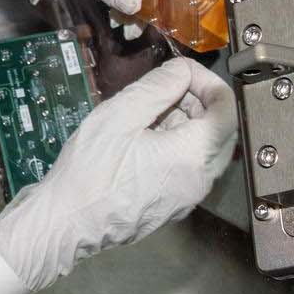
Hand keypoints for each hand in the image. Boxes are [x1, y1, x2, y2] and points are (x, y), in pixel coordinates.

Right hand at [0, 57, 237, 289]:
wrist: (67, 223)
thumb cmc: (90, 170)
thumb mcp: (118, 116)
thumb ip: (157, 88)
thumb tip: (181, 71)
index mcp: (192, 156)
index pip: (227, 110)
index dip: (208, 82)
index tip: (179, 72)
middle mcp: (200, 180)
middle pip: (221, 131)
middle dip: (199, 101)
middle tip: (164, 88)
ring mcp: (188, 197)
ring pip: (205, 150)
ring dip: (187, 123)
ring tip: (148, 112)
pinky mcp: (173, 206)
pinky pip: (189, 168)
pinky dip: (177, 145)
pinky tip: (143, 139)